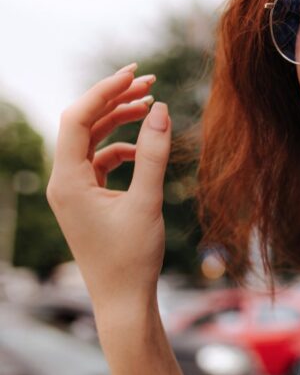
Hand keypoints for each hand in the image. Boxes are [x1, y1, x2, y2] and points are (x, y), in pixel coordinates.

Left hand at [48, 63, 170, 315]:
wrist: (123, 300)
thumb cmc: (132, 258)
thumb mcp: (147, 202)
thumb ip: (153, 154)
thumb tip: (160, 109)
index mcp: (68, 181)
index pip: (78, 118)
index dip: (105, 91)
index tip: (134, 73)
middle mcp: (64, 182)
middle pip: (83, 124)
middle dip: (114, 101)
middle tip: (149, 83)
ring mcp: (74, 192)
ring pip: (92, 141)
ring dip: (118, 122)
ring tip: (150, 107)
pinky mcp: (87, 201)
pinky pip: (99, 162)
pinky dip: (121, 149)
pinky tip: (144, 150)